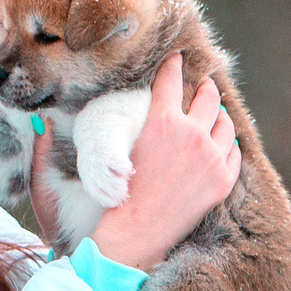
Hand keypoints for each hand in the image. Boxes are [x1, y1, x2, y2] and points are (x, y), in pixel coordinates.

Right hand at [84, 54, 237, 270]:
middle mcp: (192, 133)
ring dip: (221, 116)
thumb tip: (55, 117)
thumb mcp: (108, 154)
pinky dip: (229, 145)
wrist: (137, 234)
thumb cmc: (119, 195)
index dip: (174, 64)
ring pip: (227, 123)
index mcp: (163, 121)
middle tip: (205, 85)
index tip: (178, 57)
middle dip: (205, 87)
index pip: (172, 78)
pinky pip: (235, 152)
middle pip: (209, 96)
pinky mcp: (223, 180)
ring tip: (218, 115)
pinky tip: (224, 144)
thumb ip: (107, 127)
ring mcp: (211, 157)